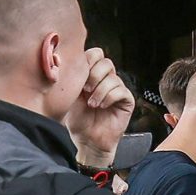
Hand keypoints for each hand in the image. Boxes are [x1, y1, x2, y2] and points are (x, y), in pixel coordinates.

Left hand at [62, 48, 133, 169]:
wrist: (87, 140)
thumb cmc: (78, 120)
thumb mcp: (70, 95)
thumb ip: (73, 78)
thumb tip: (69, 61)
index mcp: (92, 74)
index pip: (95, 54)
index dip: (88, 60)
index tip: (78, 75)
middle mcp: (106, 79)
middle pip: (106, 62)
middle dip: (94, 75)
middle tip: (85, 90)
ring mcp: (117, 89)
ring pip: (113, 78)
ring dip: (100, 91)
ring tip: (92, 104)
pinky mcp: (126, 100)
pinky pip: (121, 91)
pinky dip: (109, 97)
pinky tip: (101, 106)